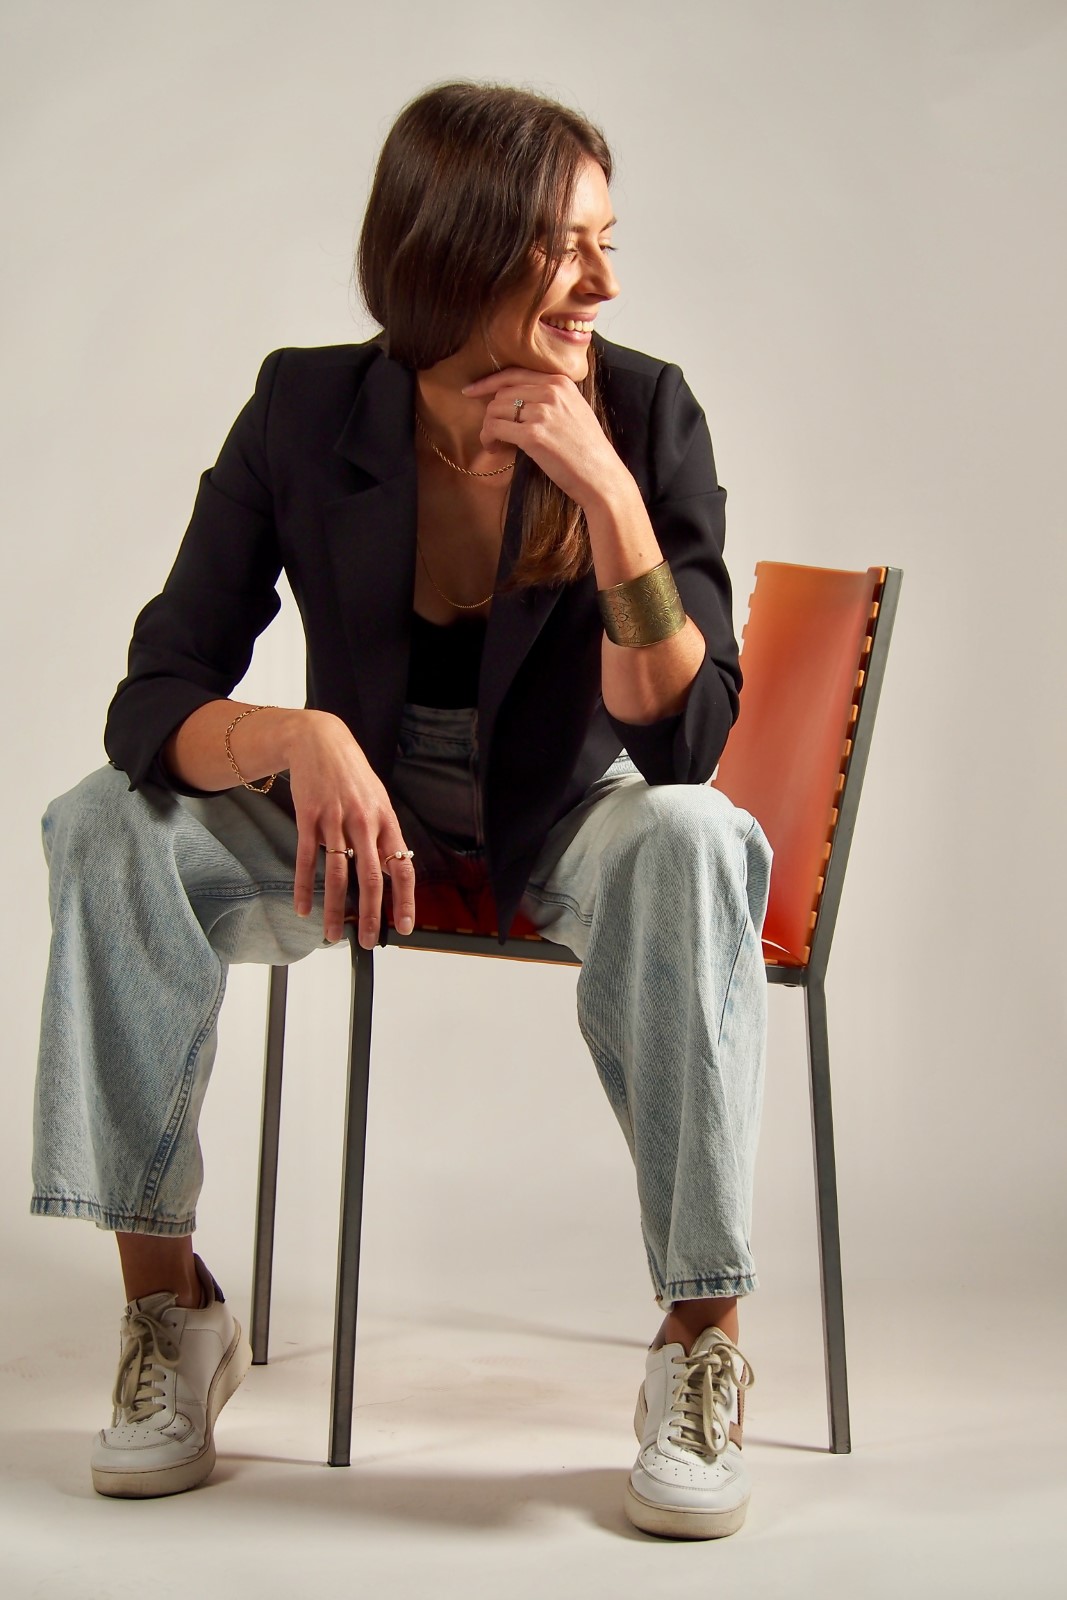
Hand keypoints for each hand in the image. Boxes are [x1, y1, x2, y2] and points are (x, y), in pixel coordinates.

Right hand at [288, 711, 414, 946]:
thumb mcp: (377, 800)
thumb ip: (382, 834)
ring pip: (338, 875)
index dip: (404, 899)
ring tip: (333, 935)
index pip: (401, 867)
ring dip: (334, 909)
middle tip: (366, 940)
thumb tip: (390, 869)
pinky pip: (308, 859)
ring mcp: (336, 821)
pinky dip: (305, 887)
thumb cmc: (351, 774)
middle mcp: (364, 823)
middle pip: (370, 878)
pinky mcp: (309, 818)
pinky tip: (304, 908)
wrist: (319, 741)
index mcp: (386, 820)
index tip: (404, 925)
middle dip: (369, 915)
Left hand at [461, 367, 628, 509]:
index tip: (471, 391)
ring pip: (494, 410)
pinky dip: (488, 439)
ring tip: (495, 444)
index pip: (514, 374)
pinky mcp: (534, 435)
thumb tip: (515, 402)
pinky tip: (494, 448)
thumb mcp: (575, 411)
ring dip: (488, 428)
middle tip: (493, 434)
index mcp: (561, 382)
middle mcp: (551, 392)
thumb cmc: (588, 451)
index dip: (488, 382)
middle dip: (491, 414)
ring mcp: (542, 412)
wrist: (602, 477)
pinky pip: (495, 429)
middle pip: (501, 394)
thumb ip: (551, 399)